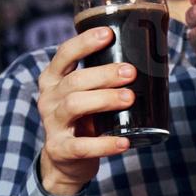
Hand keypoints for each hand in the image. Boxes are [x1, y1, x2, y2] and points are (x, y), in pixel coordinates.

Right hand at [35, 27, 136, 195]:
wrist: (64, 161)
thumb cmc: (82, 120)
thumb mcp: (84, 95)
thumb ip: (101, 79)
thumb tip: (146, 59)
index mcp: (53, 80)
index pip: (64, 54)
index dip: (84, 42)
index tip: (109, 34)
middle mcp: (48, 99)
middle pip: (75, 80)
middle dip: (104, 74)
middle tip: (131, 72)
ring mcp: (52, 124)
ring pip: (75, 105)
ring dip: (104, 99)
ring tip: (130, 98)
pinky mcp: (60, 149)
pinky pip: (82, 146)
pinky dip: (105, 144)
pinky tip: (124, 142)